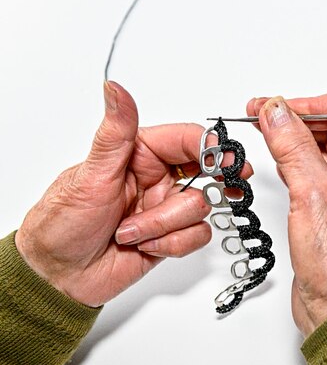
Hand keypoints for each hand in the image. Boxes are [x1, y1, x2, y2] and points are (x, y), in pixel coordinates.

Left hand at [15, 82, 251, 306]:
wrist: (59, 276)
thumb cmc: (64, 224)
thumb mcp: (91, 175)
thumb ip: (114, 133)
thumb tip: (115, 89)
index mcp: (138, 154)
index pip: (186, 140)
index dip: (212, 148)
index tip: (227, 160)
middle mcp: (157, 178)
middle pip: (205, 172)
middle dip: (210, 183)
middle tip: (229, 184)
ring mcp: (166, 208)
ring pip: (200, 208)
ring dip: (166, 224)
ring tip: (131, 231)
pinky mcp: (171, 235)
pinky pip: (198, 235)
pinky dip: (172, 244)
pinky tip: (145, 246)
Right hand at [247, 90, 326, 336]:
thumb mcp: (313, 194)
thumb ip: (293, 146)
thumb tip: (276, 111)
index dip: (311, 103)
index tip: (277, 106)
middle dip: (298, 118)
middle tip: (262, 116)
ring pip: (323, 146)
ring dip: (293, 138)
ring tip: (264, 133)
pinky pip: (315, 169)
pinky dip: (294, 160)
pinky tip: (276, 160)